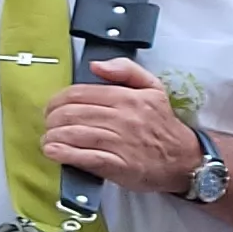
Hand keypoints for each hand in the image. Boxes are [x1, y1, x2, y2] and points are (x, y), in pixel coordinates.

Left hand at [39, 58, 203, 194]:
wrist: (183, 159)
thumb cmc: (162, 124)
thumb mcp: (153, 88)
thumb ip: (126, 70)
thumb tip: (96, 65)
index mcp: (127, 97)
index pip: (79, 93)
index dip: (57, 100)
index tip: (52, 107)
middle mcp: (122, 118)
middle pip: (72, 114)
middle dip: (52, 119)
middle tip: (49, 124)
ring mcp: (120, 143)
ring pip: (74, 134)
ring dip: (53, 136)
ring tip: (48, 139)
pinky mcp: (118, 165)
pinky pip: (84, 156)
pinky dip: (63, 153)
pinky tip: (53, 151)